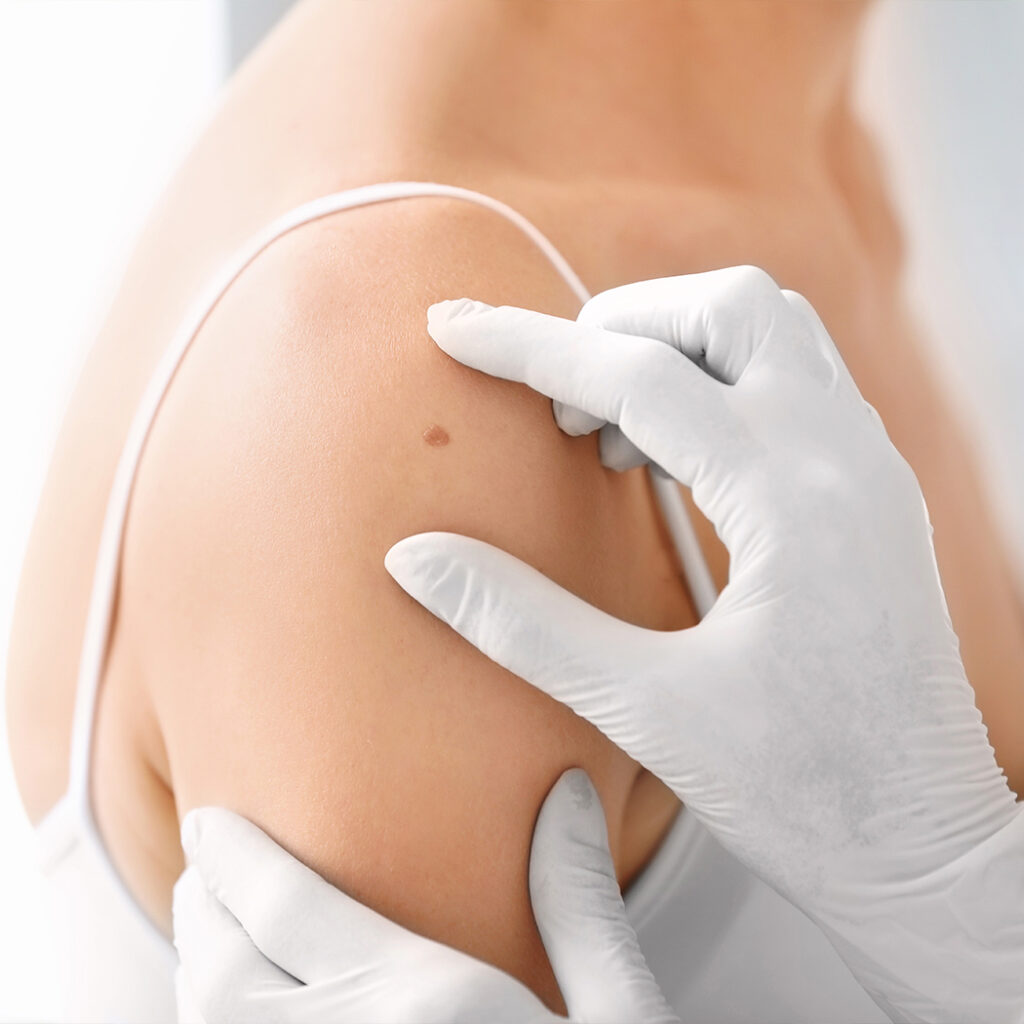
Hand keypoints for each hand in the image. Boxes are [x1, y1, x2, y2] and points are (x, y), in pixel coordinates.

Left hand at [172, 769, 677, 1023]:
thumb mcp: (622, 1018)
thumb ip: (577, 903)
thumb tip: (568, 790)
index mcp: (432, 1007)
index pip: (290, 909)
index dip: (235, 858)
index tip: (209, 821)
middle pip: (225, 977)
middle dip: (200, 911)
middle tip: (203, 870)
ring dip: (196, 976)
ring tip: (209, 932)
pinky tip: (240, 1015)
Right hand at [379, 266, 1023, 1023]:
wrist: (922, 848)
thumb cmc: (800, 794)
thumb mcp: (645, 710)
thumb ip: (521, 623)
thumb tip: (415, 558)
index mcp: (790, 500)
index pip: (640, 376)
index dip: (531, 347)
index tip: (454, 328)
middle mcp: (844, 458)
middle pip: (726, 309)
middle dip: (620, 322)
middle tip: (551, 398)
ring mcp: (871, 468)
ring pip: (772, 332)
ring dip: (675, 346)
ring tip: (607, 431)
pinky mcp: (876, 493)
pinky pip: (798, 382)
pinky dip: (721, 383)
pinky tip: (673, 458)